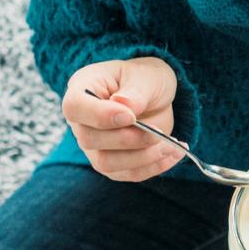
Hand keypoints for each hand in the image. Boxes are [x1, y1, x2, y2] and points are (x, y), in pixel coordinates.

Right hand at [62, 56, 184, 181]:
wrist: (156, 95)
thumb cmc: (146, 78)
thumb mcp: (147, 75)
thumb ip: (136, 91)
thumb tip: (125, 106)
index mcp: (83, 88)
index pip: (74, 107)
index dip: (100, 116)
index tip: (130, 117)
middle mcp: (82, 120)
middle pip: (89, 139)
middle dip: (128, 140)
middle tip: (158, 133)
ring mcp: (94, 145)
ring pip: (105, 163)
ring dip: (142, 158)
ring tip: (171, 146)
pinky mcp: (112, 164)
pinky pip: (127, 174)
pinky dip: (153, 167)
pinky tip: (173, 154)